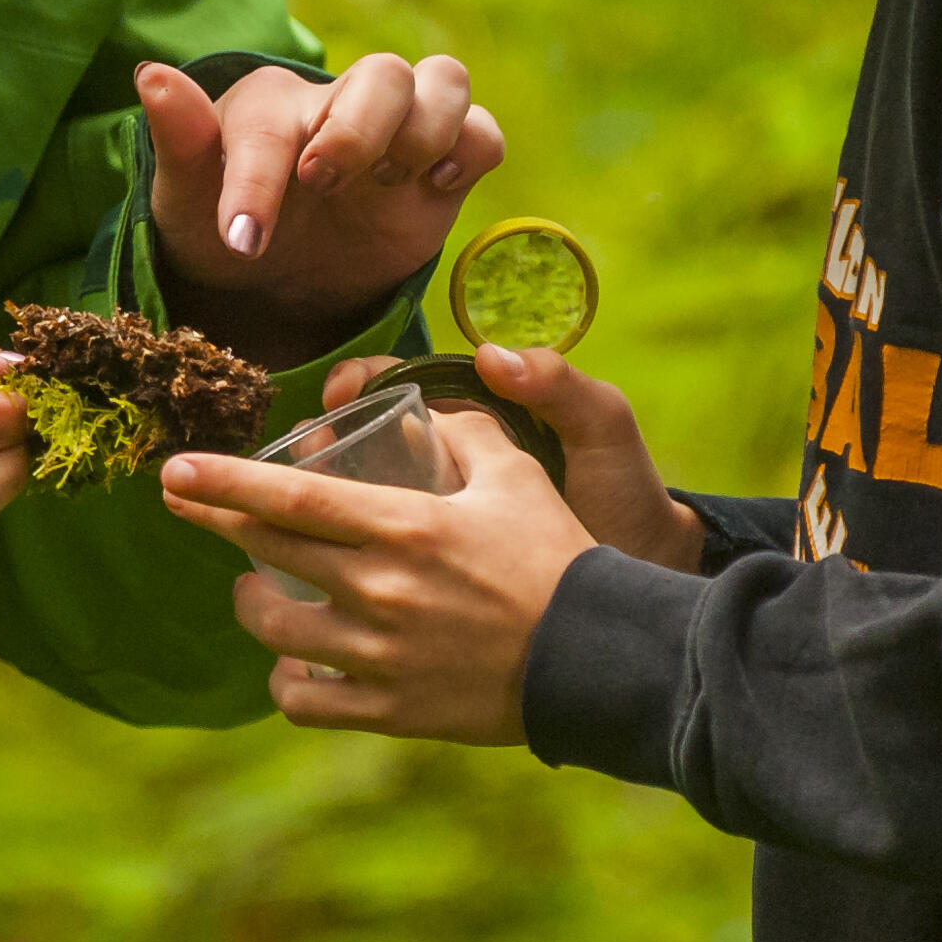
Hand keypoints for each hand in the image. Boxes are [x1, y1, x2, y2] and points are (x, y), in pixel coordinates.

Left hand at [139, 54, 504, 363]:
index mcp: (272, 105)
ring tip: (387, 184)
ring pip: (444, 80)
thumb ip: (177, 138)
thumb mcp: (182, 197)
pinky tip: (437, 187)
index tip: (242, 242)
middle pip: (383, 74)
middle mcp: (341, 103)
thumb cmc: (220, 227)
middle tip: (322, 186)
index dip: (259, 180)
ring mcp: (399, 131)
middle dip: (359, 131)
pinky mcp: (442, 169)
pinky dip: (473, 148)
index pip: (275, 122)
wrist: (272, 280)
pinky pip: (483, 131)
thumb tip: (150, 73)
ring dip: (425, 130)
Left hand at [158, 409, 594, 740]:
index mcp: (403, 527)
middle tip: (182, 502)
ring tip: (255, 590)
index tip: (175, 470)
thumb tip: (423, 409)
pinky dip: (287, 683)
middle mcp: (378, 590)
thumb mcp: (515, 475)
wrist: (595, 657)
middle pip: (268, 552)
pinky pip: (306, 704)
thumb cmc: (556, 556)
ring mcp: (379, 656)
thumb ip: (463, 432)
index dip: (224, 481)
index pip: (290, 496)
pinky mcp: (390, 710)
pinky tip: (291, 666)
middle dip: (213, 521)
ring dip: (253, 604)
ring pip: (275, 631)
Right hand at [321, 344, 704, 573]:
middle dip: (319, 441)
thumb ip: (558, 385)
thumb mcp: (600, 430)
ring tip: (303, 500)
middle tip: (309, 450)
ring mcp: (433, 526)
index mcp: (475, 425)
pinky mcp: (430, 579)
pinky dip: (337, 559)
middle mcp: (445, 471)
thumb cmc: (622, 496)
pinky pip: (373, 560)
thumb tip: (491, 356)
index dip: (358, 384)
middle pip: (359, 444)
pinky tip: (318, 567)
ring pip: (352, 504)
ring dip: (316, 496)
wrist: (637, 586)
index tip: (340, 394)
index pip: (397, 388)